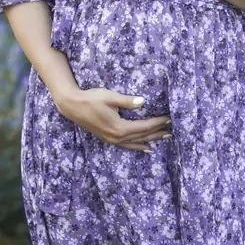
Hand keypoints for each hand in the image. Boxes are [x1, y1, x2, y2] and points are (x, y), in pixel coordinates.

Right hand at [54, 87, 171, 152]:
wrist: (72, 106)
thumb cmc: (91, 98)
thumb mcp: (110, 96)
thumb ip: (127, 101)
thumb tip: (143, 102)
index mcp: (119, 128)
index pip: (144, 127)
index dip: (157, 123)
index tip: (169, 118)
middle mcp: (117, 137)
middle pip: (143, 136)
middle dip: (158, 132)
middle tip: (172, 129)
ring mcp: (112, 140)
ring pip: (136, 142)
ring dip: (151, 140)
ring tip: (164, 138)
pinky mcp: (108, 139)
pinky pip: (127, 146)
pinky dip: (138, 147)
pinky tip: (146, 148)